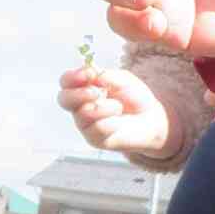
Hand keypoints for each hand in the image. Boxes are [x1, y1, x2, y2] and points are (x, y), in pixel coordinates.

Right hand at [61, 60, 175, 160]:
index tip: (89, 74)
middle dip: (79, 94)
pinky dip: (111, 122)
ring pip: (82, 114)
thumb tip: (94, 75)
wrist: (150, 119)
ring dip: (102, 108)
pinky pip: (97, 128)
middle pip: (64, 99)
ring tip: (118, 107)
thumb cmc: (134, 97)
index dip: (73, 77)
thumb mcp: (123, 80)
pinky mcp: (94, 139)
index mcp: (83, 87)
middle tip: (97, 92)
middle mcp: (80, 106)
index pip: (66, 81)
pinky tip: (119, 120)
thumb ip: (107, 76)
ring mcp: (85, 124)